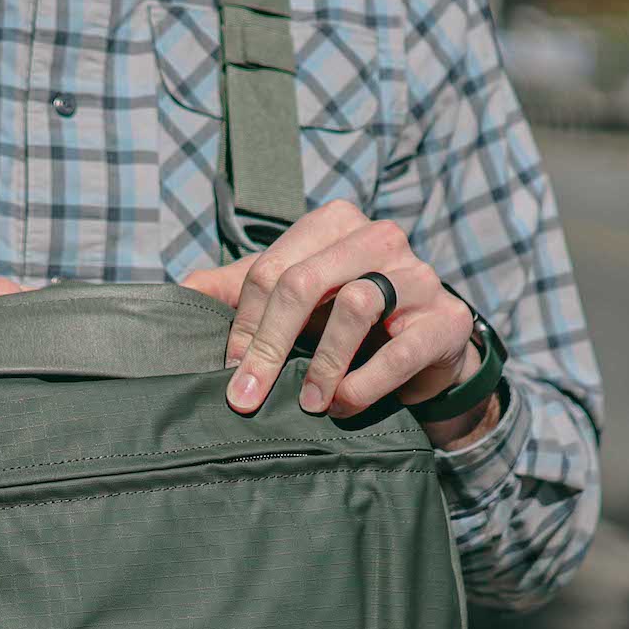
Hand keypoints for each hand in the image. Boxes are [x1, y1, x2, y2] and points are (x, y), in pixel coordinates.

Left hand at [179, 201, 489, 436]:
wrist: (426, 349)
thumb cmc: (347, 318)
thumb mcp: (294, 299)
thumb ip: (239, 290)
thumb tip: (182, 293)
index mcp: (334, 224)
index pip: (273, 267)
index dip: (245, 323)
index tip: (229, 369)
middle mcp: (378, 237)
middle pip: (305, 282)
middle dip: (269, 344)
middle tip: (248, 395)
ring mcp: (418, 275)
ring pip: (355, 304)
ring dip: (322, 363)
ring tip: (307, 403)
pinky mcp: (446, 319)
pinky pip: (400, 349)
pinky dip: (364, 382)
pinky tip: (344, 404)